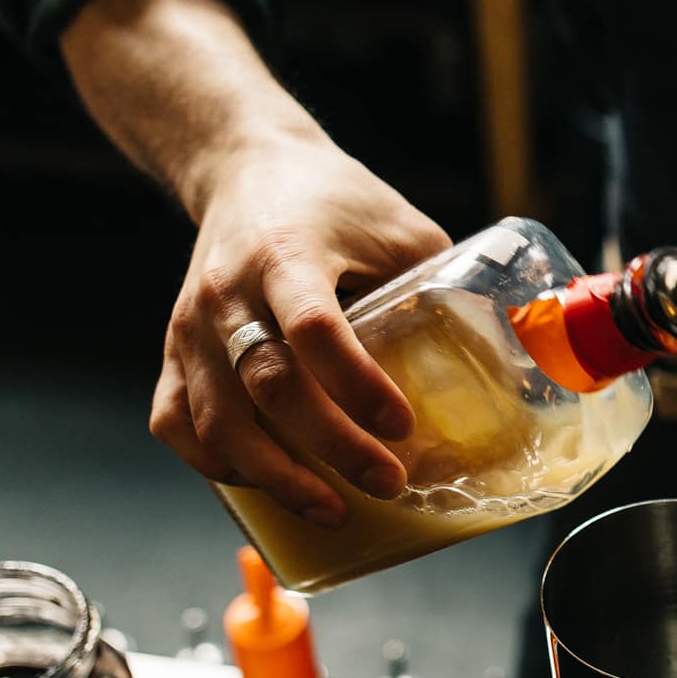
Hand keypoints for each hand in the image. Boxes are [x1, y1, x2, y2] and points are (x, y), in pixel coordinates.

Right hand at [148, 132, 449, 526]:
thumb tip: (504, 355)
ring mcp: (190, 324)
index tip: (403, 427)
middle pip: (267, 386)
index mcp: (286, 253)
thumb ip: (440, 283)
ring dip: (274, 475)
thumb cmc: (334, 199)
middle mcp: (228, 292)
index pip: (315, 330)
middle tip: (386, 483)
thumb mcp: (399, 225)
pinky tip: (262, 483)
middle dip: (329, 448)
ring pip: (216, 419)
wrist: (247, 167)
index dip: (358, 387)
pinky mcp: (173, 347)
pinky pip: (174, 421)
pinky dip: (214, 462)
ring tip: (331, 510)